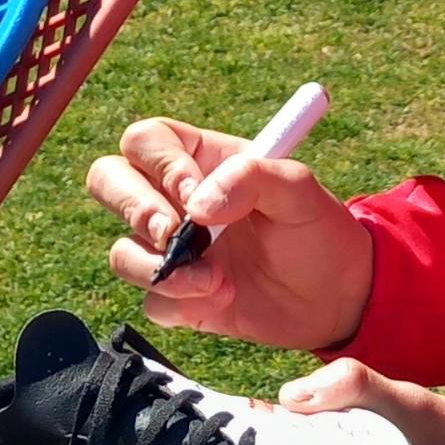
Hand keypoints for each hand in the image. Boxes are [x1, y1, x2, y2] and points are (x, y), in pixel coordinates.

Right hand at [88, 117, 373, 351]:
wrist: (336, 297)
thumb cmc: (317, 229)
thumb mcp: (299, 189)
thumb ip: (252, 177)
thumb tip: (197, 206)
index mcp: (200, 159)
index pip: (146, 142)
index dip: (160, 166)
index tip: (195, 197)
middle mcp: (174, 200)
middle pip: (107, 181)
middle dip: (131, 208)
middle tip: (171, 233)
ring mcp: (171, 251)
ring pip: (121, 250)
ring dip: (159, 268)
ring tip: (215, 279)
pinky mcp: (178, 297)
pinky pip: (150, 300)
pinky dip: (180, 303)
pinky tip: (224, 298)